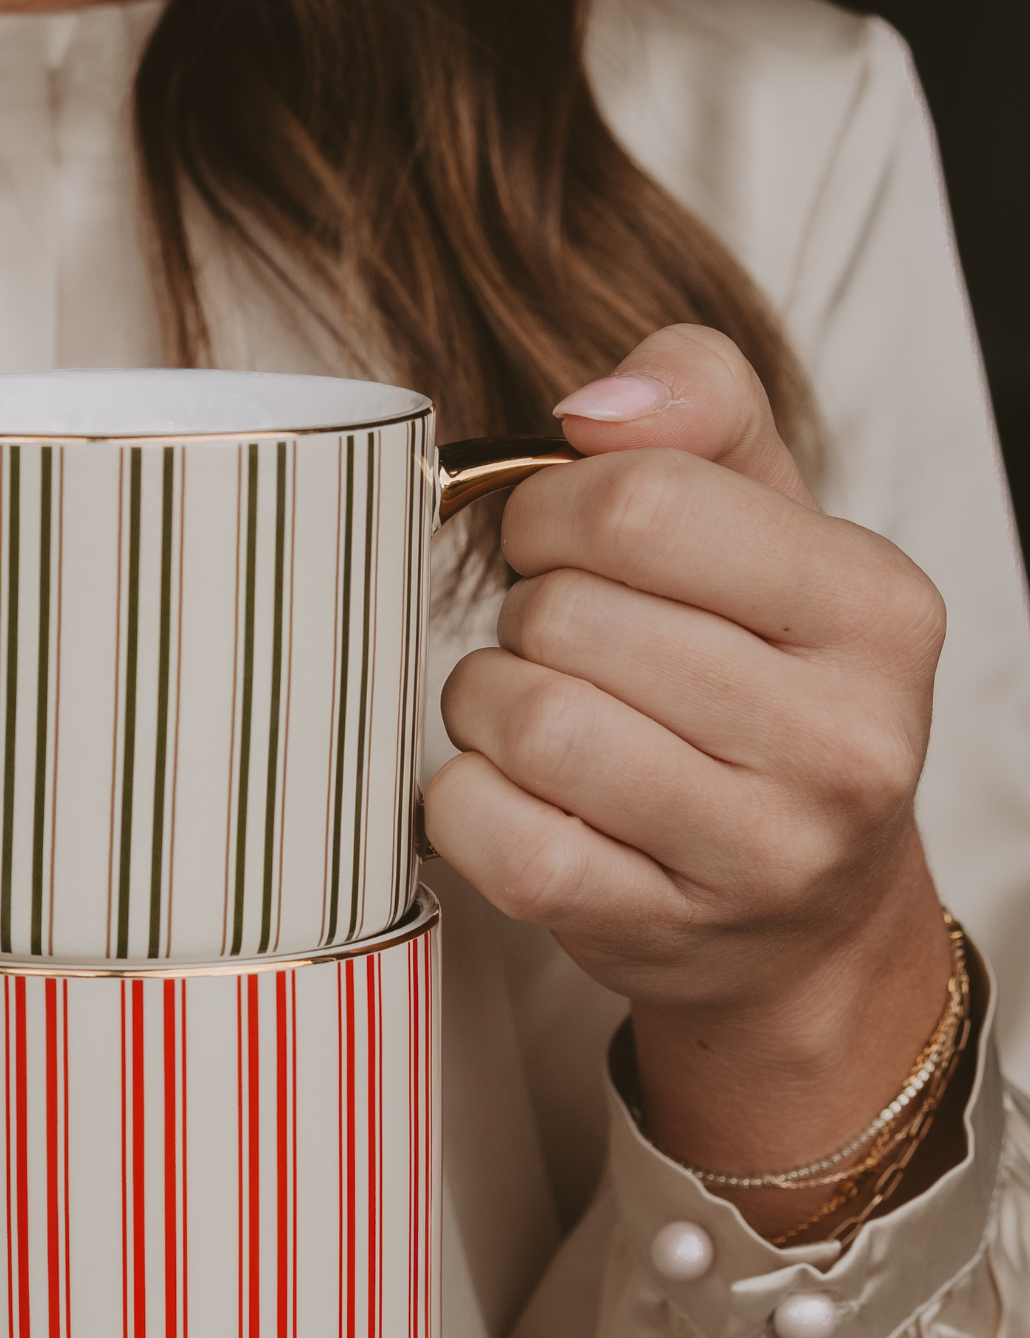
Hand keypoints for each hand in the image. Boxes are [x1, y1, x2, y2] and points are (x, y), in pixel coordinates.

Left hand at [425, 325, 952, 1184]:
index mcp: (875, 608)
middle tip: (552, 641)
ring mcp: (754, 852)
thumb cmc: (768, 695)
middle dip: (522, 613)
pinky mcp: (654, 929)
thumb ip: (701, 411)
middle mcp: (839, 739)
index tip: (550, 539)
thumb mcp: (773, 527)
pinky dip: (462, 795)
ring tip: (529, 711)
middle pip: (567, 617)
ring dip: (485, 701)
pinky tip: (506, 788)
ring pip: (524, 720)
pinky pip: (490, 830)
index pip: (642, 505)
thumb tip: (590, 408)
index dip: (550, 510)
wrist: (806, 918)